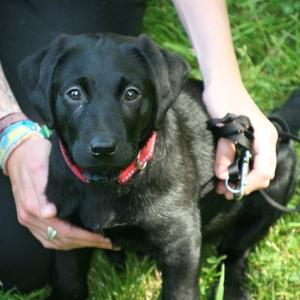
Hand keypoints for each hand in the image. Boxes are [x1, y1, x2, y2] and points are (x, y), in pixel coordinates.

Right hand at [6, 135, 113, 249]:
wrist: (18, 154)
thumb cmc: (34, 155)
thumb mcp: (39, 165)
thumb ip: (42, 188)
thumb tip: (48, 213)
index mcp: (33, 205)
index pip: (64, 230)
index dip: (85, 237)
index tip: (103, 237)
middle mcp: (30, 217)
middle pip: (62, 239)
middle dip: (87, 242)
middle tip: (108, 242)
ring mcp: (29, 220)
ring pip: (55, 242)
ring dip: (78, 245)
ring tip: (99, 242)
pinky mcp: (30, 220)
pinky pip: (47, 239)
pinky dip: (65, 243)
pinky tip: (79, 241)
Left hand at [203, 82, 277, 198]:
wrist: (221, 84)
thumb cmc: (224, 99)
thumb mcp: (225, 126)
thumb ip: (224, 152)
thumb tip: (222, 176)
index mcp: (265, 137)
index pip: (264, 169)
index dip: (250, 183)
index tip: (233, 190)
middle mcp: (265, 141)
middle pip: (262, 173)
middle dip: (246, 185)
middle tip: (225, 192)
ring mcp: (257, 141)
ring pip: (254, 168)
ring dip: (240, 180)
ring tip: (222, 188)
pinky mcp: (247, 140)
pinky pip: (247, 161)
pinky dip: (237, 170)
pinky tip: (224, 176)